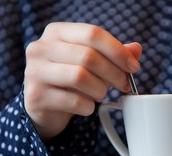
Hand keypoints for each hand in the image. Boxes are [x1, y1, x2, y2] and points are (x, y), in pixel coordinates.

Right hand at [24, 22, 141, 139]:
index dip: (118, 51)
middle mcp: (41, 48)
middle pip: (88, 56)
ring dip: (100, 90)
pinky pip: (73, 101)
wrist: (43, 106)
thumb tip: (136, 49)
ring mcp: (35, 72)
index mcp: (57, 32)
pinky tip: (88, 106)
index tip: (134, 67)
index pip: (93, 33)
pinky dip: (88, 106)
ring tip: (102, 95)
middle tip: (124, 85)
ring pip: (80, 77)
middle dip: (114, 73)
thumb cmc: (70, 80)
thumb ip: (113, 54)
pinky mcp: (36, 96)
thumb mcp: (92, 63)